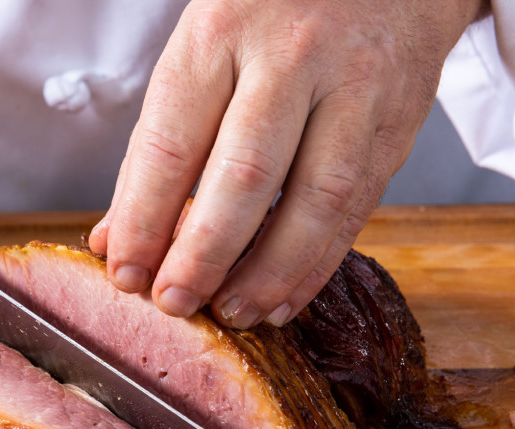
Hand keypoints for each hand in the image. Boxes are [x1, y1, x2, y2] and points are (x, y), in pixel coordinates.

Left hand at [89, 0, 484, 326]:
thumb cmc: (271, 13)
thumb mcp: (201, 51)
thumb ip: (159, 146)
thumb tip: (116, 239)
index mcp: (222, 31)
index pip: (173, 142)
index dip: (144, 219)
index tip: (125, 274)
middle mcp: (293, 56)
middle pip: (244, 175)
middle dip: (203, 254)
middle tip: (175, 302)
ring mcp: (355, 89)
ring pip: (314, 200)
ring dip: (268, 272)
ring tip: (232, 311)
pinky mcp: (398, 123)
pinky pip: (356, 208)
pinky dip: (317, 263)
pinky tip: (284, 297)